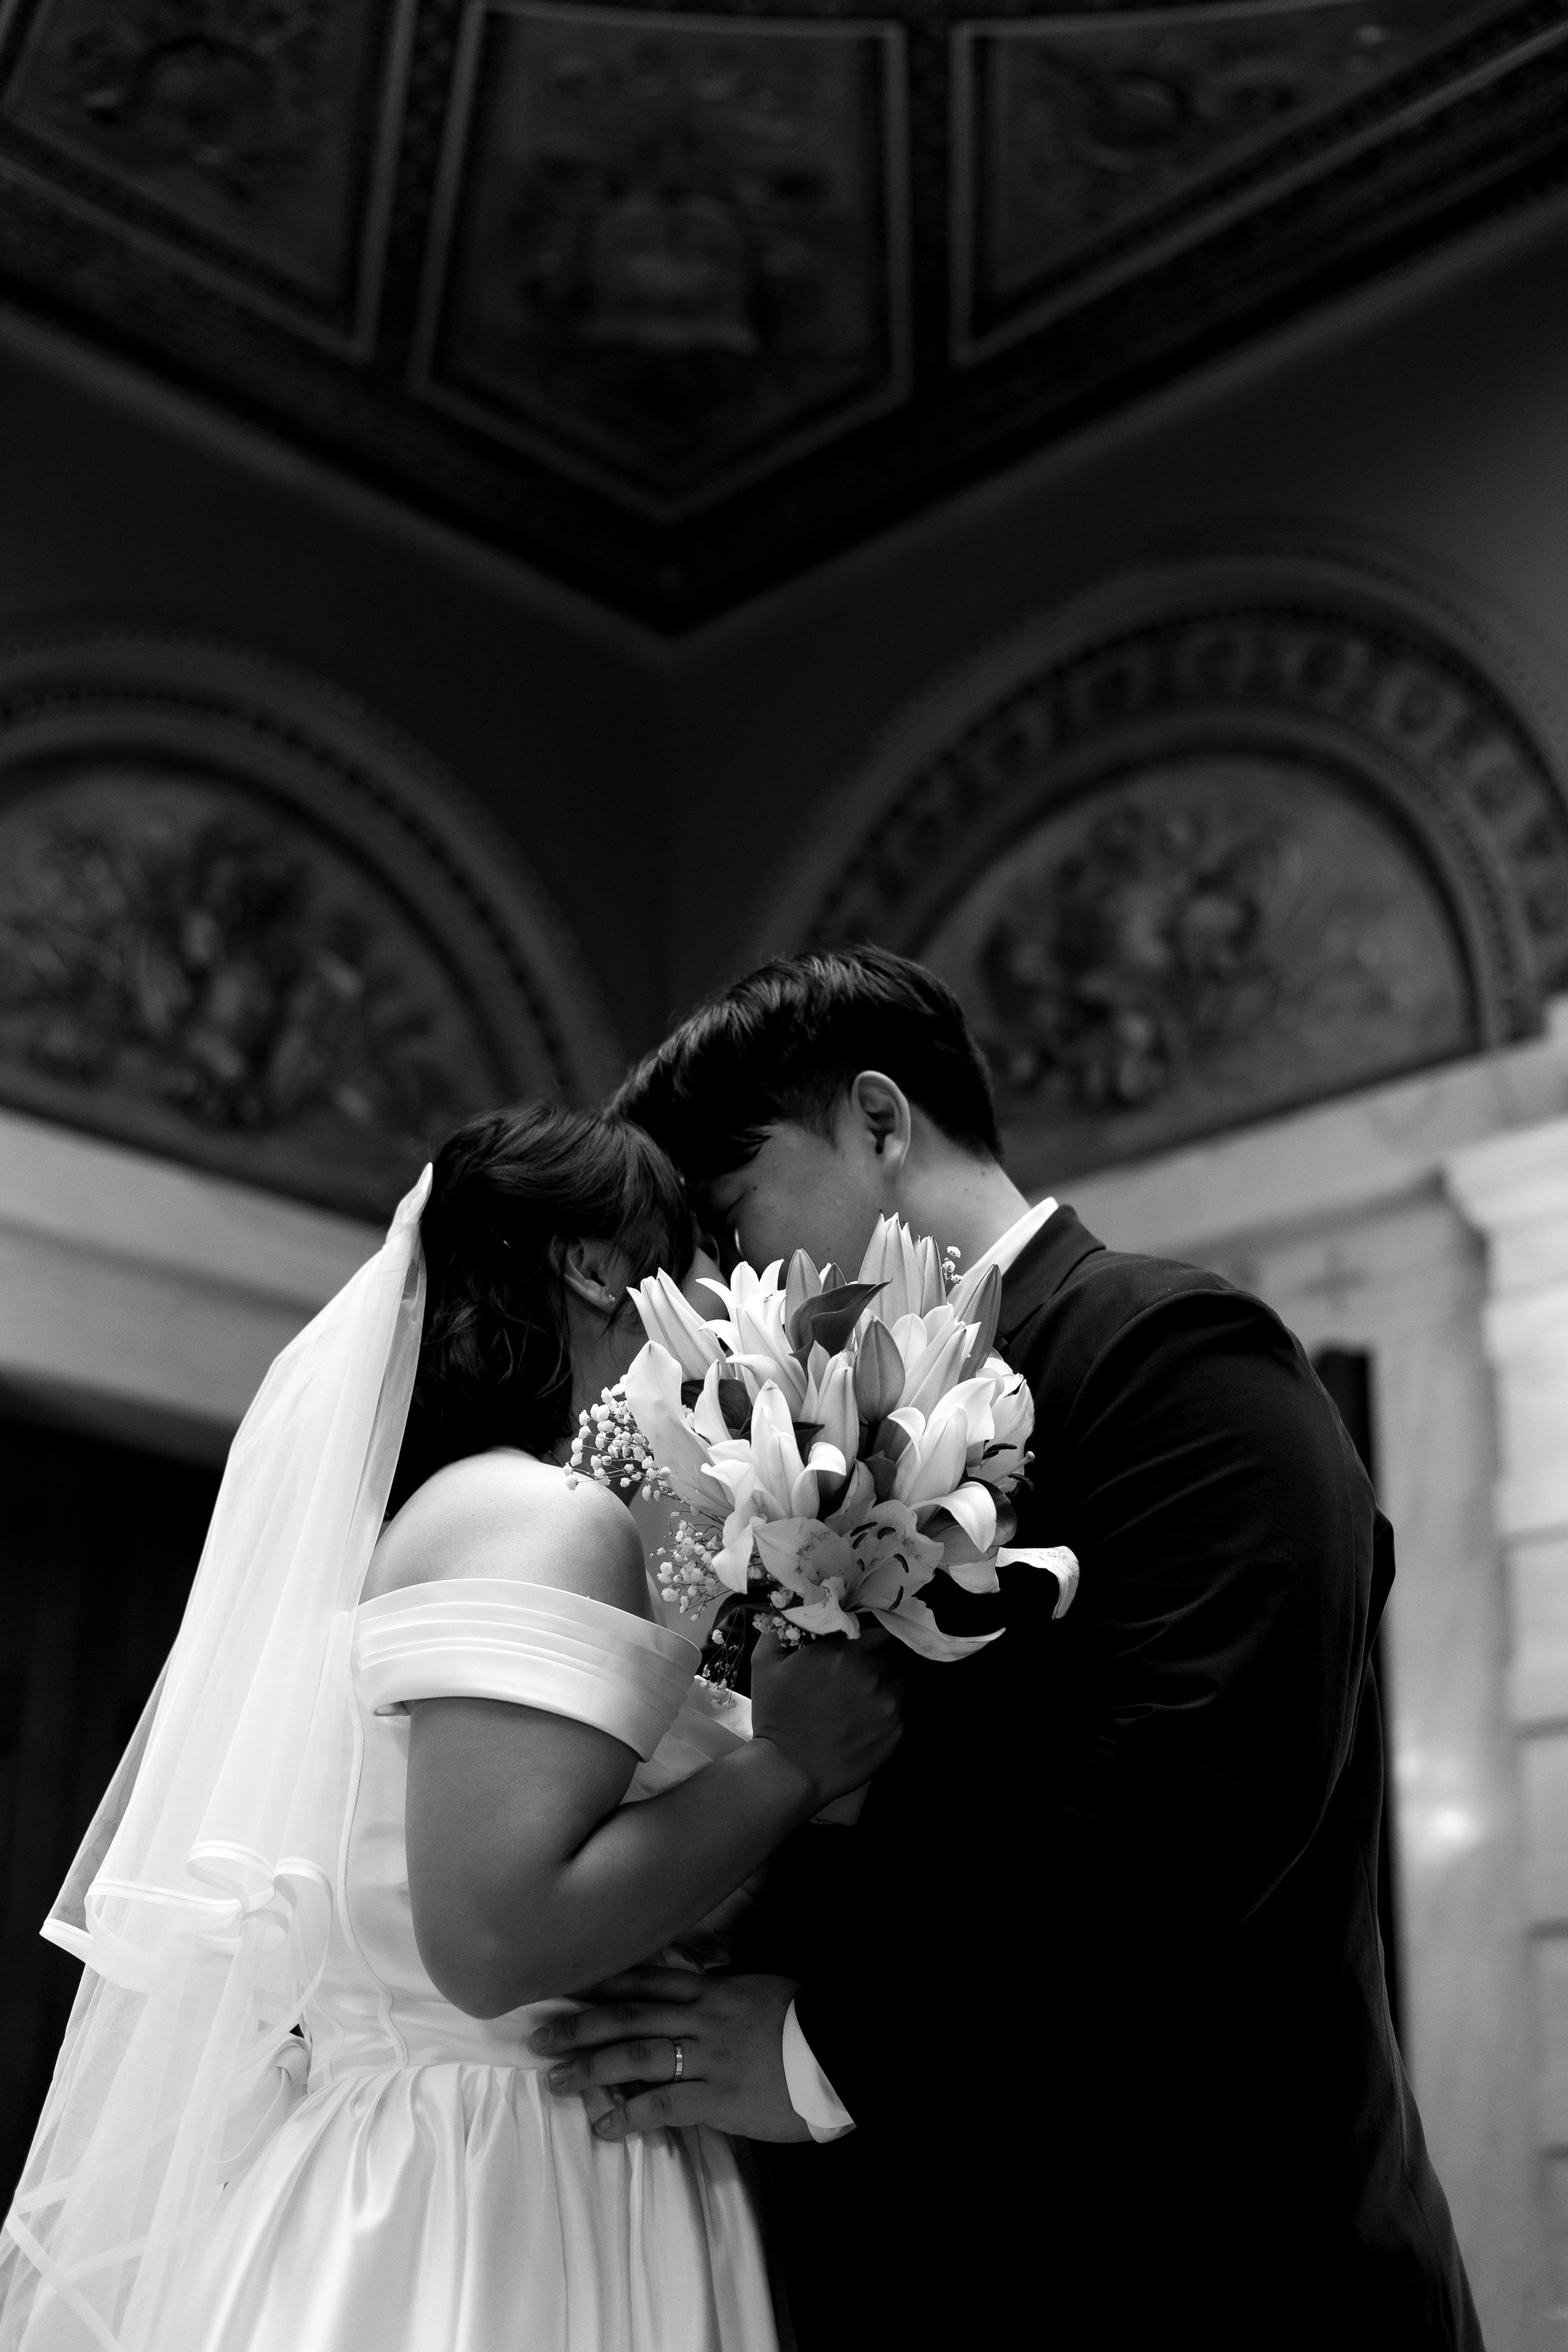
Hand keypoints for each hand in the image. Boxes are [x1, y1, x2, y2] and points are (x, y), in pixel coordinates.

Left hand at [530, 1966, 810, 2141]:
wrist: (840, 2052)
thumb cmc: (803, 2020)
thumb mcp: (759, 1989)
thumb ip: (721, 1990)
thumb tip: (693, 1988)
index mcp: (714, 1990)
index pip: (649, 1980)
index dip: (605, 1984)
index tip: (568, 1988)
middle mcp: (703, 2017)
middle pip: (630, 2015)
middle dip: (581, 2026)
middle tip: (539, 2038)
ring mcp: (709, 2057)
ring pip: (637, 2056)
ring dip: (591, 2068)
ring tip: (555, 2081)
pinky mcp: (719, 2097)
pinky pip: (665, 2105)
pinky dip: (631, 2116)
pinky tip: (604, 2127)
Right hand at [750, 1623, 901, 1810]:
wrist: (790, 1771)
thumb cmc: (776, 1715)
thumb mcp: (765, 1662)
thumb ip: (785, 1626)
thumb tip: (800, 1603)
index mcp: (843, 1652)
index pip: (874, 1630)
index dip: (864, 1638)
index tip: (855, 1648)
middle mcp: (872, 1674)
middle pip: (888, 1654)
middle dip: (875, 1660)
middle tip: (855, 1676)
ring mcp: (888, 1705)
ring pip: (897, 1681)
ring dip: (884, 1684)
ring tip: (859, 1700)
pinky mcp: (897, 1731)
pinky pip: (901, 1709)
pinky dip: (888, 1711)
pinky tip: (865, 1721)